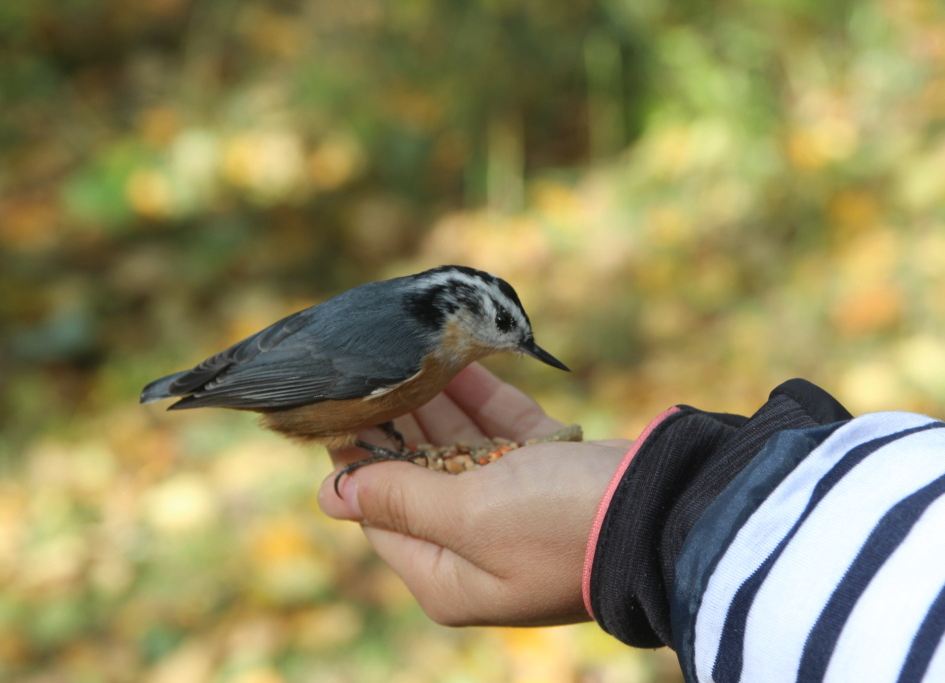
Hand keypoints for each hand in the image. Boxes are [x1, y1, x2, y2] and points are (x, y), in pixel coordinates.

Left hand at [319, 363, 629, 626]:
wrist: (666, 511)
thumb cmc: (559, 525)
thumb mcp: (468, 516)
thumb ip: (400, 498)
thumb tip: (332, 495)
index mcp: (447, 575)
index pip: (380, 515)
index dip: (358, 461)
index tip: (340, 408)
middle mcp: (476, 545)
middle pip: (418, 476)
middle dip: (396, 423)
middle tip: (370, 368)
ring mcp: (515, 507)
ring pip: (458, 447)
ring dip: (433, 403)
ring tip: (403, 354)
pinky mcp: (548, 470)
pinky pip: (500, 430)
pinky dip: (478, 398)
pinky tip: (453, 363)